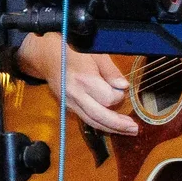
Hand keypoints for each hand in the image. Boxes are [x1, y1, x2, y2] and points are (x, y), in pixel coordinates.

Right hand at [17, 33, 135, 135]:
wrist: (46, 55)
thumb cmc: (72, 49)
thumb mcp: (95, 53)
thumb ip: (110, 71)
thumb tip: (124, 86)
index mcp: (84, 80)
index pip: (107, 98)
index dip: (118, 96)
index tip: (122, 88)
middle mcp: (75, 95)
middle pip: (100, 116)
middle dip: (118, 124)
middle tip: (134, 129)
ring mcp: (69, 102)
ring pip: (91, 122)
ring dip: (111, 128)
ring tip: (127, 131)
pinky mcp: (67, 106)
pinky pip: (85, 119)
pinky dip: (99, 124)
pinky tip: (111, 126)